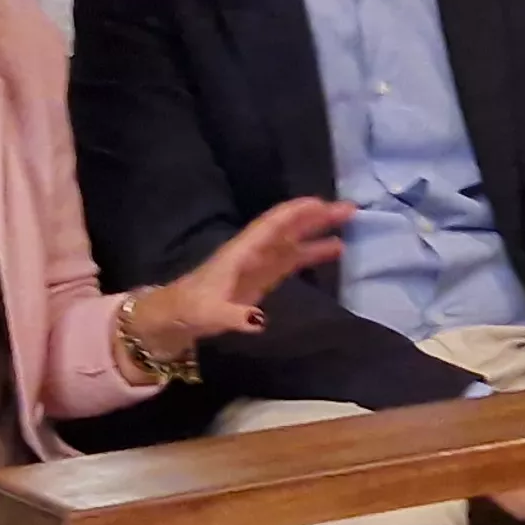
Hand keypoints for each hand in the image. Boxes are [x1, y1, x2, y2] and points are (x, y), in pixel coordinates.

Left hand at [127, 197, 350, 361]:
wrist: (175, 318)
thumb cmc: (191, 310)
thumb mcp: (210, 314)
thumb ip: (234, 316)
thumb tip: (259, 321)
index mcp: (240, 252)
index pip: (271, 226)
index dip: (295, 213)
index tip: (322, 203)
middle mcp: (253, 251)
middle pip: (288, 228)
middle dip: (315, 217)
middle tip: (349, 208)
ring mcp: (260, 264)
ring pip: (293, 241)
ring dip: (318, 231)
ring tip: (348, 224)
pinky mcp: (263, 278)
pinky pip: (293, 260)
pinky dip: (313, 252)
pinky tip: (334, 249)